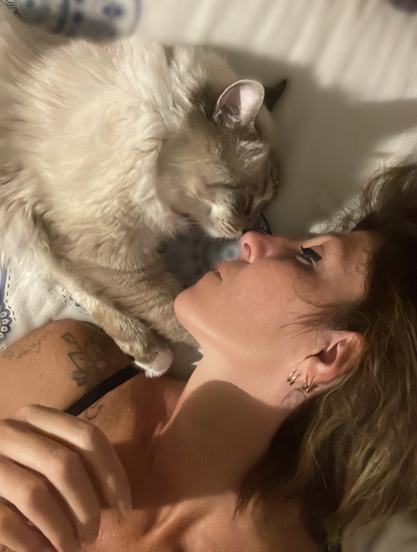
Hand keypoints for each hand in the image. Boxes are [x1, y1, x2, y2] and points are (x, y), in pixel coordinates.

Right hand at [0, 405, 131, 551]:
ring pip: (35, 495)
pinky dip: (32, 544)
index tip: (125, 506)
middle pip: (64, 466)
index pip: (87, 436)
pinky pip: (7, 522)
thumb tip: (119, 495)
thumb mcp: (45, 451)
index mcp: (36, 417)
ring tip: (73, 548)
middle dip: (86, 506)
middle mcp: (10, 432)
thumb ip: (75, 458)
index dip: (112, 473)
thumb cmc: (19, 468)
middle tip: (93, 534)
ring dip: (61, 529)